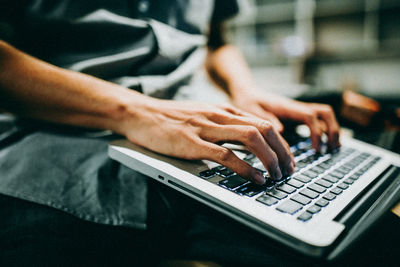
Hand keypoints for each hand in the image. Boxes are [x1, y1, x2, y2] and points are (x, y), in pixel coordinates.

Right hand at [116, 99, 294, 183]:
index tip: (287, 159)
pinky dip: (245, 168)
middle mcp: (220, 116)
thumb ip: (223, 124)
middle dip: (282, 152)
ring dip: (269, 159)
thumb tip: (244, 139)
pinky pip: (226, 154)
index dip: (281, 143)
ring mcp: (207, 128)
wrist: (141, 114)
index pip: (263, 123)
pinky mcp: (193, 143)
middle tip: (288, 170)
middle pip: (264, 129)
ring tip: (275, 176)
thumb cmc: (171, 118)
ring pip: (250, 138)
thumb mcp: (203, 115)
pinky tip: (255, 178)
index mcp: (223, 110)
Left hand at [231, 89, 339, 150]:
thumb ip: (266, 119)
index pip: (309, 116)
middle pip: (325, 113)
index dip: (317, 132)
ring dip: (332, 131)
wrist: (246, 92)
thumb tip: (281, 131)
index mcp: (287, 107)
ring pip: (324, 116)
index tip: (317, 149)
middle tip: (332, 149)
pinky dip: (323, 131)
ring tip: (332, 149)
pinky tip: (322, 145)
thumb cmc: (248, 102)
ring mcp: (298, 111)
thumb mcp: (251, 110)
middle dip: (333, 130)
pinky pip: (316, 121)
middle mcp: (296, 108)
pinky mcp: (297, 116)